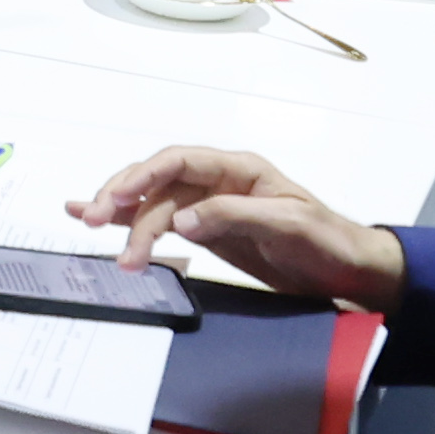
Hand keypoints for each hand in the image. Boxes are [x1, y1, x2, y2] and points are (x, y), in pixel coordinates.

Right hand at [70, 145, 404, 307]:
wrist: (349, 272)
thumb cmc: (328, 242)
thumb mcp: (288, 225)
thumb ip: (233, 216)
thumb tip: (181, 220)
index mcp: (240, 169)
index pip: (180, 161)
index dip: (143, 175)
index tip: (117, 197)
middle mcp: (219, 183)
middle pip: (158, 182)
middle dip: (122, 197)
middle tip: (92, 221)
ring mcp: (210, 208)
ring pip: (154, 204)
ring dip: (121, 216)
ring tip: (86, 225)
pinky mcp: (208, 232)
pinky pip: (162, 223)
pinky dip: (131, 222)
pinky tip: (101, 221)